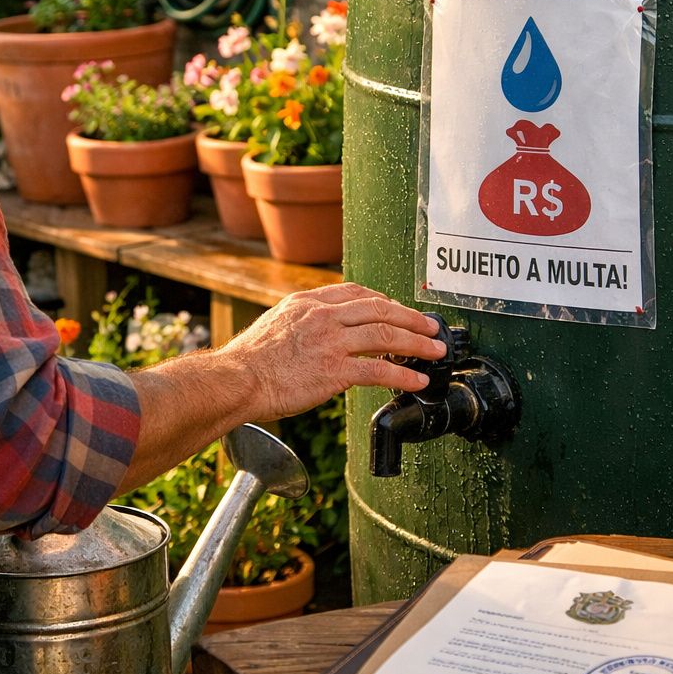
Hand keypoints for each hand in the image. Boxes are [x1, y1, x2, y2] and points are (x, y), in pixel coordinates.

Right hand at [119, 283, 445, 491]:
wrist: (236, 380)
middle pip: (379, 309)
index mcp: (308, 302)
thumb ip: (301, 322)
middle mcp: (322, 316)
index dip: (384, 301)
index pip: (356, 292)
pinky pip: (379, 370)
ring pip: (386, 334)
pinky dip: (403, 375)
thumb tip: (316, 331)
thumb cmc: (248, 361)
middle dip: (411, 318)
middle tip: (432, 327)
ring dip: (417, 343)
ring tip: (436, 351)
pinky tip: (417, 381)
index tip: (398, 309)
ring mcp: (330, 342)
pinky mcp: (334, 371)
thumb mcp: (275, 325)